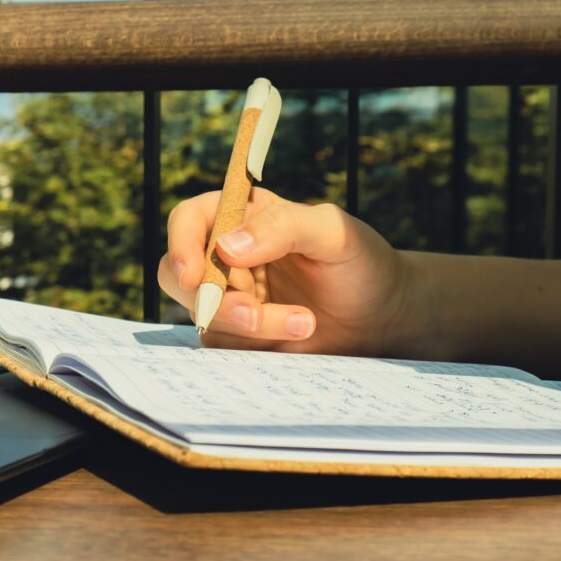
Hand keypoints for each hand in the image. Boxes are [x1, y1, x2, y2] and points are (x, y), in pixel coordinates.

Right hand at [158, 190, 424, 355]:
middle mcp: (225, 255)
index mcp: (241, 215)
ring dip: (251, 326)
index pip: (188, 220)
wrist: (382, 315)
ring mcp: (228, 297)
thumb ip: (283, 226)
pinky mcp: (238, 335)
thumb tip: (227, 246)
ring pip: (204, 316)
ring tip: (306, 322)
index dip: (181, 245)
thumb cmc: (360, 262)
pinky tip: (297, 337)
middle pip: (179, 275)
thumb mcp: (333, 233)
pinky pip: (223, 345)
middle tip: (255, 314)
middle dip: (213, 300)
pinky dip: (257, 345)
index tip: (196, 276)